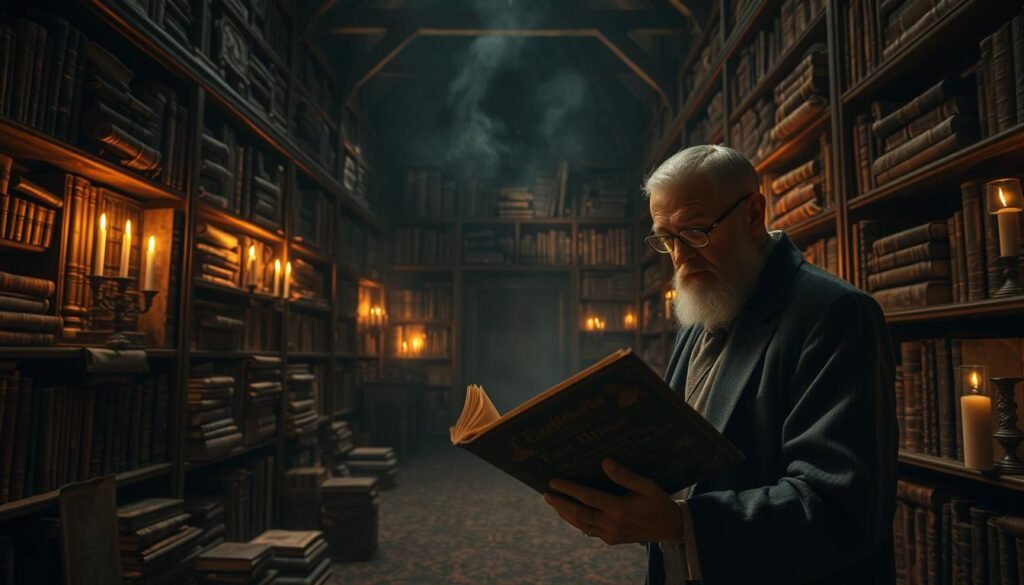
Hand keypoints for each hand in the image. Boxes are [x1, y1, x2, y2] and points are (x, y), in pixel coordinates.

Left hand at [542, 458, 683, 544]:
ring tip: (553, 502)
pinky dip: (577, 521)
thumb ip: (625, 475)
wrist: (669, 527)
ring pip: (582, 524)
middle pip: (580, 513)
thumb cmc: (657, 502)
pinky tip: (569, 512)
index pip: (589, 497)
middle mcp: (613, 524)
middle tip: (546, 494)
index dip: (570, 489)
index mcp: (621, 509)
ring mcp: (611, 534)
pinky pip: (589, 530)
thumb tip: (605, 461)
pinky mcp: (611, 540)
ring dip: (565, 513)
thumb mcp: (646, 485)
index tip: (554, 482)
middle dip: (561, 503)